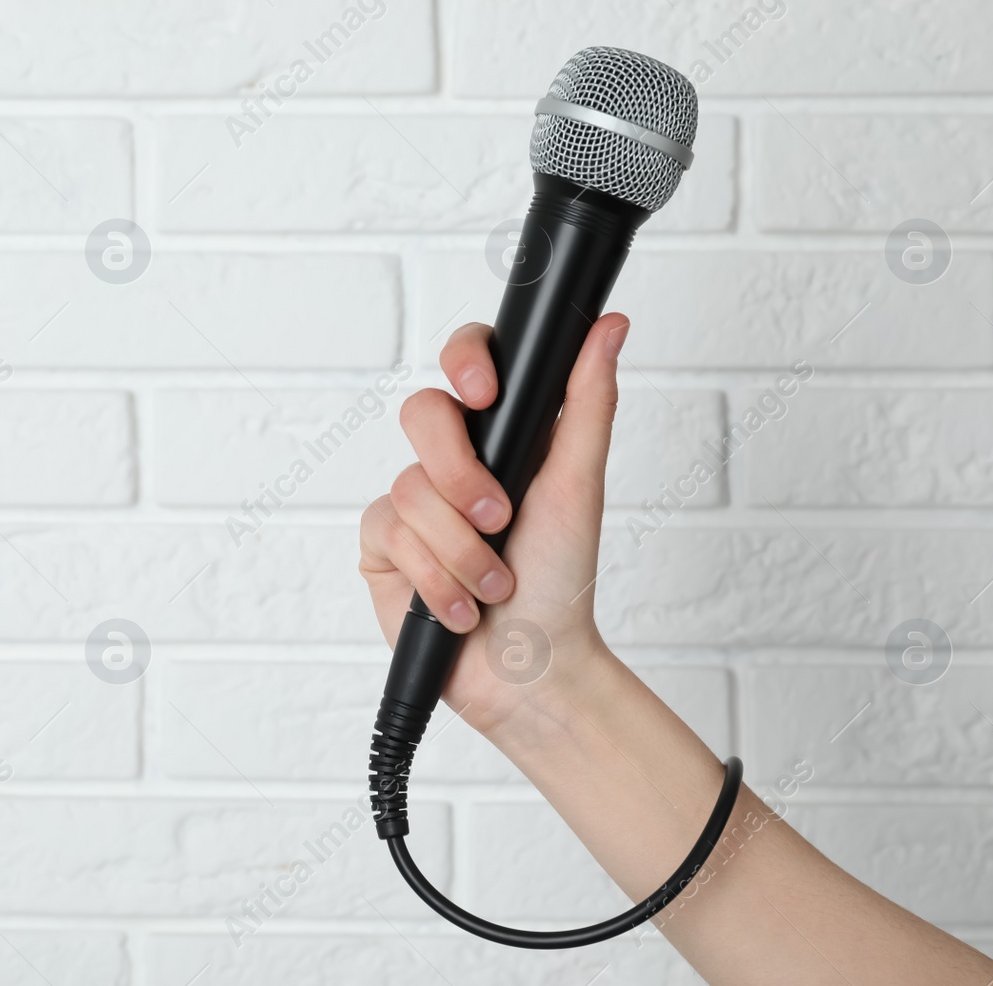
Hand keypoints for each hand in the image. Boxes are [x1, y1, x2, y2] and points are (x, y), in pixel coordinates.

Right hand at [359, 313, 629, 734]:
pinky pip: (390, 534)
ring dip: (461, 549)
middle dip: (461, 475)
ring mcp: (412, 503)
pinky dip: (434, 578)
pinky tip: (459, 607)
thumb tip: (610, 325)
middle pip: (421, 414)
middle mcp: (451, 460)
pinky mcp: (382, 547)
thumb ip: (588, 401)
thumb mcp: (579, 486)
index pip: (468, 361)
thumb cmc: (561, 581)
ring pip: (410, 488)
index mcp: (501, 433)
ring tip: (494, 584)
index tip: (486, 396)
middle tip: (499, 519)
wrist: (528, 668)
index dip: (464, 362)